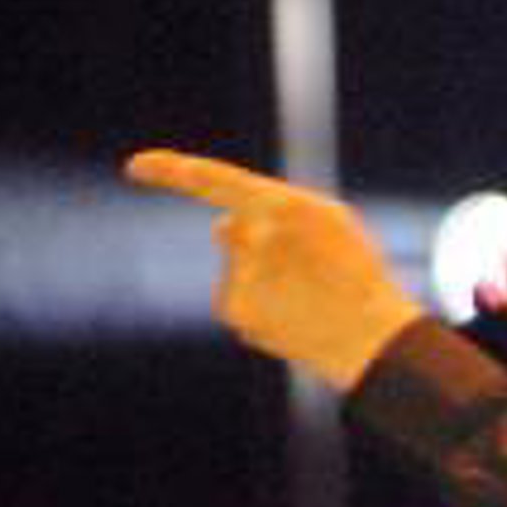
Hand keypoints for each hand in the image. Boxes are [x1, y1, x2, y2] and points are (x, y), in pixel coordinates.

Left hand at [124, 149, 422, 390]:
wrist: (371, 340)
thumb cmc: (358, 277)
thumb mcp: (331, 222)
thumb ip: (276, 209)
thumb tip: (220, 225)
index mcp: (279, 204)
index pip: (209, 179)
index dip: (168, 170)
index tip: (135, 167)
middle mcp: (251, 235)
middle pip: (229, 231)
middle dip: (249, 245)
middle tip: (299, 273)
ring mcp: (239, 274)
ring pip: (235, 271)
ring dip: (260, 284)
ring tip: (305, 302)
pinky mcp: (235, 309)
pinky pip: (235, 302)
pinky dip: (257, 311)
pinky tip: (289, 320)